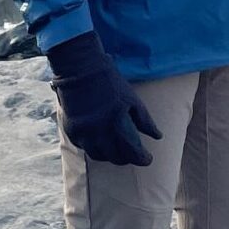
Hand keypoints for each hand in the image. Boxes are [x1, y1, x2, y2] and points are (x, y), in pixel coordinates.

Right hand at [43, 30, 162, 165]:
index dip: (142, 158)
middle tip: (133, 155)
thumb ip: (145, 121)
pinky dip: (94, 148)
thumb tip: (157, 137)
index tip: (148, 158)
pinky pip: (84, 148)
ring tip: (117, 151)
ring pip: (98, 156)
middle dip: (127, 158)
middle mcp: (99, 132)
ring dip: (110, 156)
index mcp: (117, 123)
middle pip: (115, 157)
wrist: (79, 69)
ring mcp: (83, 132)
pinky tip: (101, 142)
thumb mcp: (132, 99)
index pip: (132, 152)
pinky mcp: (71, 130)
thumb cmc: (110, 82)